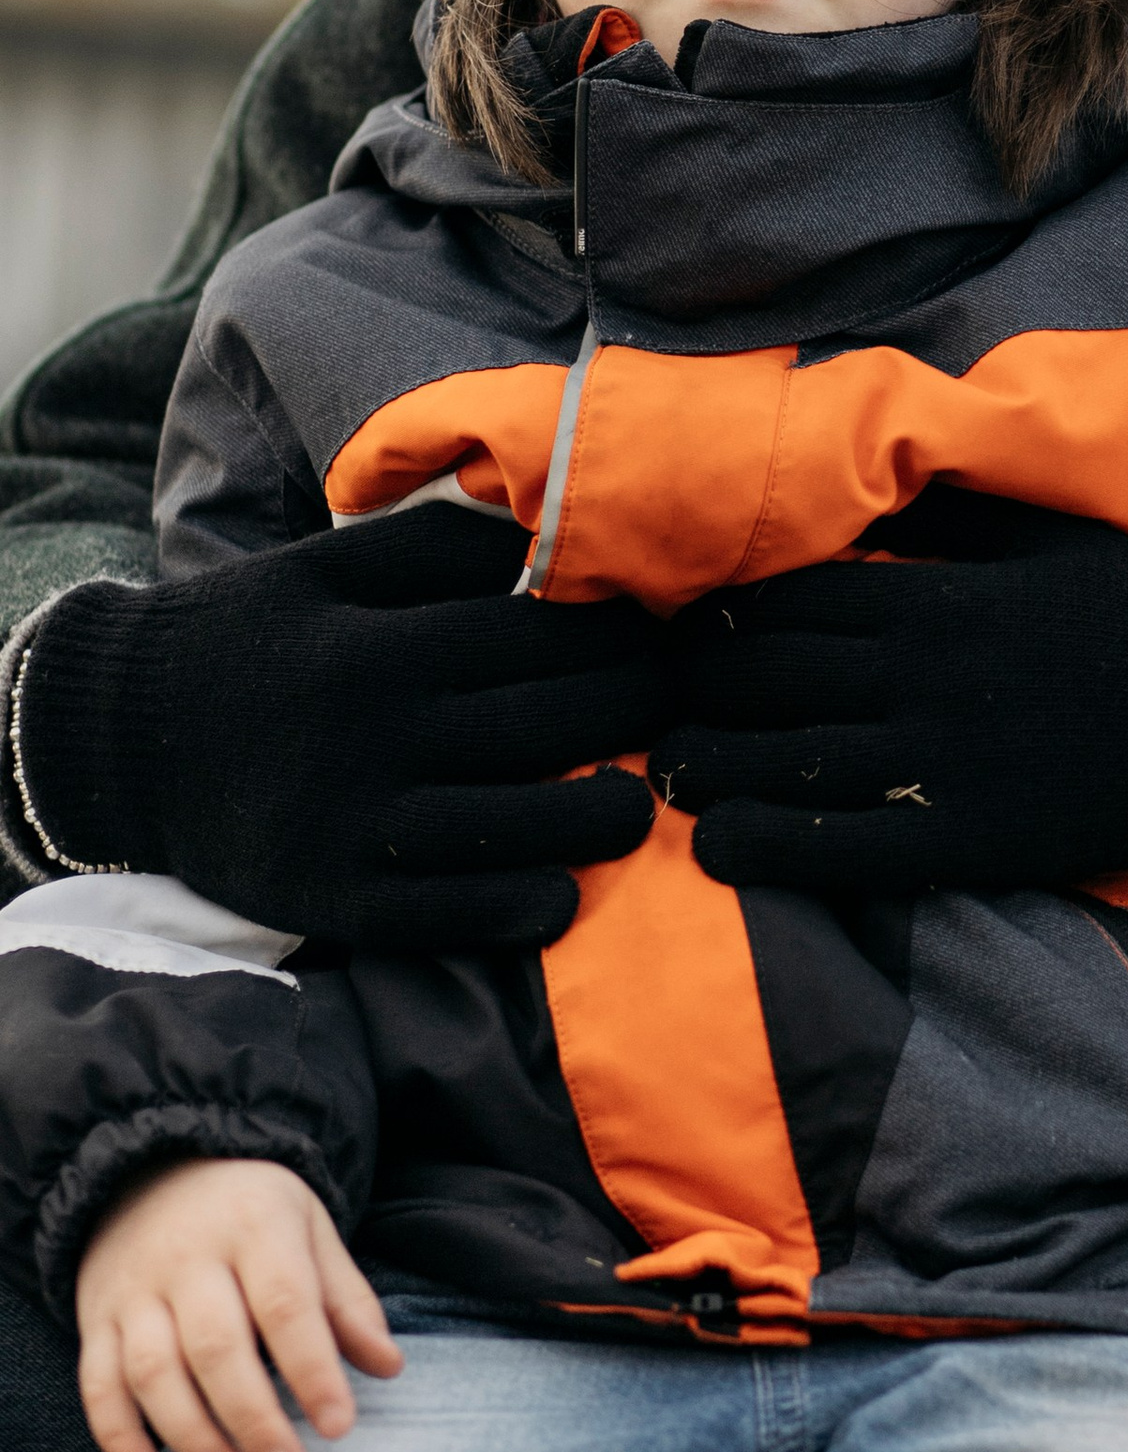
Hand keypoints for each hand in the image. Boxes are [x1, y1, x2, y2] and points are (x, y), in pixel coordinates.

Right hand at [17, 506, 664, 950]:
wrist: (120, 737)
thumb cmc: (252, 638)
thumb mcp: (326, 568)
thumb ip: (435, 546)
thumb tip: (549, 537)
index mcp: (379, 646)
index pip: (534, 634)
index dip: (620, 634)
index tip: (670, 633)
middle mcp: (372, 736)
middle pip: (540, 726)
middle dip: (633, 715)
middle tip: (682, 710)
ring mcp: (351, 825)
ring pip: (510, 828)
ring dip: (598, 821)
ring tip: (644, 805)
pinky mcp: (330, 899)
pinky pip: (442, 914)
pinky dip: (513, 909)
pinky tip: (563, 894)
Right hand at [76, 1157, 402, 1451]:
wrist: (156, 1168)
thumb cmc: (251, 1212)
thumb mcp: (309, 1229)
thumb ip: (346, 1300)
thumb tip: (389, 1366)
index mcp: (256, 1225)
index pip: (286, 1303)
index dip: (313, 1369)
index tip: (338, 1426)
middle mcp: (189, 1256)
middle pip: (217, 1347)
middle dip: (254, 1418)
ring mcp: (136, 1289)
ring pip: (155, 1372)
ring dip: (192, 1436)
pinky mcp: (97, 1318)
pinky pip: (98, 1384)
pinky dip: (120, 1438)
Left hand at [655, 520, 1127, 899]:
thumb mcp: (1045, 540)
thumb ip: (949, 522)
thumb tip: (871, 486)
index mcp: (935, 598)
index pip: (786, 601)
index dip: (716, 616)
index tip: (675, 626)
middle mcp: (922, 675)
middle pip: (766, 678)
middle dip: (695, 687)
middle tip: (653, 700)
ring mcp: (942, 761)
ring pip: (786, 760)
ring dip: (706, 765)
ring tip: (662, 771)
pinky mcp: (968, 838)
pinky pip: (842, 844)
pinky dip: (768, 844)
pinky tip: (717, 846)